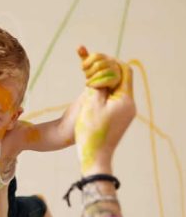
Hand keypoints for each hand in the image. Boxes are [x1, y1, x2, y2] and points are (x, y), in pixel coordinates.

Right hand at [75, 60, 134, 174]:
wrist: (94, 156)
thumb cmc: (91, 131)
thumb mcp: (91, 103)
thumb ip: (99, 84)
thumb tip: (104, 71)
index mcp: (125, 99)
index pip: (124, 70)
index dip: (111, 62)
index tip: (95, 60)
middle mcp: (129, 105)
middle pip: (121, 79)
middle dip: (106, 71)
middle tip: (89, 68)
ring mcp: (125, 112)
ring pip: (115, 89)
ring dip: (103, 82)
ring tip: (86, 77)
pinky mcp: (118, 119)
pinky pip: (112, 100)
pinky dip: (102, 94)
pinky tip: (90, 91)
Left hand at [78, 46, 121, 90]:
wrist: (109, 81)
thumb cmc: (96, 71)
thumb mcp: (90, 63)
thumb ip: (85, 56)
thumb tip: (78, 46)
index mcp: (104, 57)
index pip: (96, 56)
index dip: (87, 62)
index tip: (83, 68)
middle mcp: (111, 62)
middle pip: (98, 65)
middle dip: (89, 72)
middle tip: (86, 76)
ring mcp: (115, 70)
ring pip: (101, 73)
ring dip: (92, 79)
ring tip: (87, 83)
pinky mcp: (116, 79)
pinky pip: (106, 81)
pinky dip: (96, 84)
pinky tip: (91, 85)